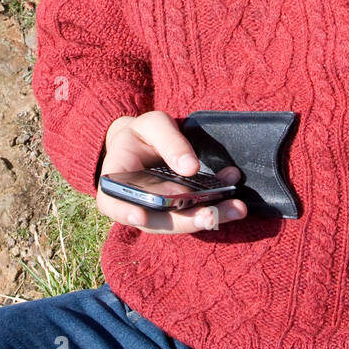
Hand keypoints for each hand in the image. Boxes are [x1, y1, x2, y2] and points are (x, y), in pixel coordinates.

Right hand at [97, 110, 246, 232]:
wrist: (145, 144)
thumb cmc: (142, 134)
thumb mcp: (153, 125)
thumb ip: (169, 141)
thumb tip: (189, 167)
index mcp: (116, 181)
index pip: (112, 202)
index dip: (124, 212)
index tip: (141, 216)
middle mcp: (135, 204)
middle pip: (157, 220)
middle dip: (186, 221)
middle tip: (212, 215)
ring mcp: (158, 212)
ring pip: (180, 222)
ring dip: (209, 217)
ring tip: (236, 209)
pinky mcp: (178, 212)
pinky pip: (195, 213)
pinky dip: (216, 206)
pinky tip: (235, 198)